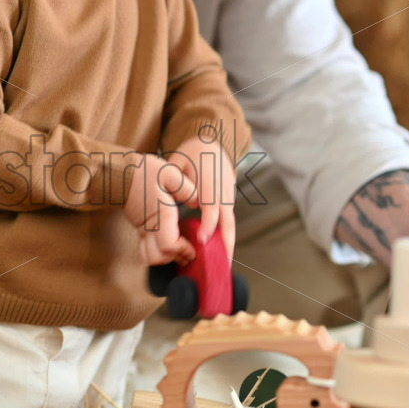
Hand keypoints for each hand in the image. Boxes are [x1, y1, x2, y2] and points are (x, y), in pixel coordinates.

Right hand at [124, 153, 197, 265]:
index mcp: (160, 214)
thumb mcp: (170, 173)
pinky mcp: (138, 229)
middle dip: (176, 257)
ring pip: (150, 256)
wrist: (121, 173)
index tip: (192, 249)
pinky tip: (167, 247)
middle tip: (189, 253)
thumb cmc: (144, 172)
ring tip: (179, 252)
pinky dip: (156, 254)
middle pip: (160, 256)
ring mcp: (142, 229)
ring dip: (165, 258)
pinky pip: (144, 250)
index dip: (182, 250)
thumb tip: (196, 202)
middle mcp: (150, 226)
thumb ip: (186, 189)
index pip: (169, 245)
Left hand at [167, 137, 237, 259]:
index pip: (212, 208)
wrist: (211, 143)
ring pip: (230, 224)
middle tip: (221, 264)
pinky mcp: (228, 201)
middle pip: (228, 222)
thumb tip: (185, 200)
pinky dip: (224, 237)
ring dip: (227, 244)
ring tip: (221, 264)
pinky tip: (218, 251)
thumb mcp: (179, 162)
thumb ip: (179, 181)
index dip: (208, 225)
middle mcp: (223, 192)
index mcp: (211, 182)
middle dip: (225, 244)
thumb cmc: (191, 153)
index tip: (201, 240)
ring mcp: (228, 197)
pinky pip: (227, 221)